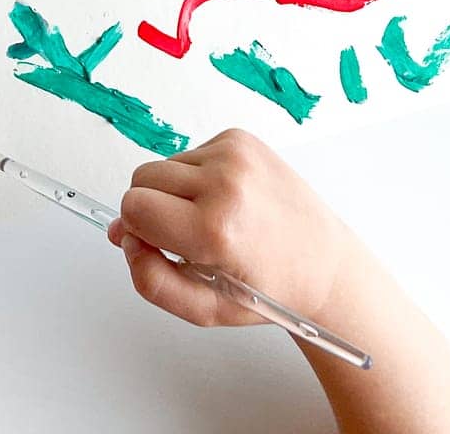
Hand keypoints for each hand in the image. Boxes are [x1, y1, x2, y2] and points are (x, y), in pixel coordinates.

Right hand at [107, 129, 355, 327]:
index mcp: (215, 228)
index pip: (134, 207)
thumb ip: (151, 280)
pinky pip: (191, 153)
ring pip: (165, 165)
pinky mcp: (242, 139)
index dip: (138, 230)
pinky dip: (199, 177)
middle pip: (141, 178)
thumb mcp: (205, 309)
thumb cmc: (270, 289)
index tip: (159, 245)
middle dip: (151, 208)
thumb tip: (125, 237)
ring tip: (214, 219)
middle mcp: (226, 182)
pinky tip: (227, 200)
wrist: (325, 263)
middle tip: (185, 236)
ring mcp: (236, 155)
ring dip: (177, 192)